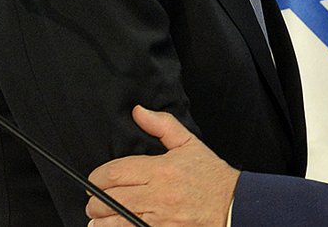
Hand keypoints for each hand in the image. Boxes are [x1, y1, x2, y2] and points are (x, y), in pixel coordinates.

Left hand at [86, 105, 239, 226]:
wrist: (233, 206)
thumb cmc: (211, 176)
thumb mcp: (189, 144)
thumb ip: (162, 125)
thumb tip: (138, 112)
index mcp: (161, 170)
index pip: (116, 172)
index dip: (98, 177)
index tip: (95, 180)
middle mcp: (157, 195)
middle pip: (110, 198)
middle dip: (95, 200)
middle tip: (94, 199)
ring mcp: (159, 218)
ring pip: (115, 220)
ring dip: (100, 219)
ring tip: (98, 216)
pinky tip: (111, 226)